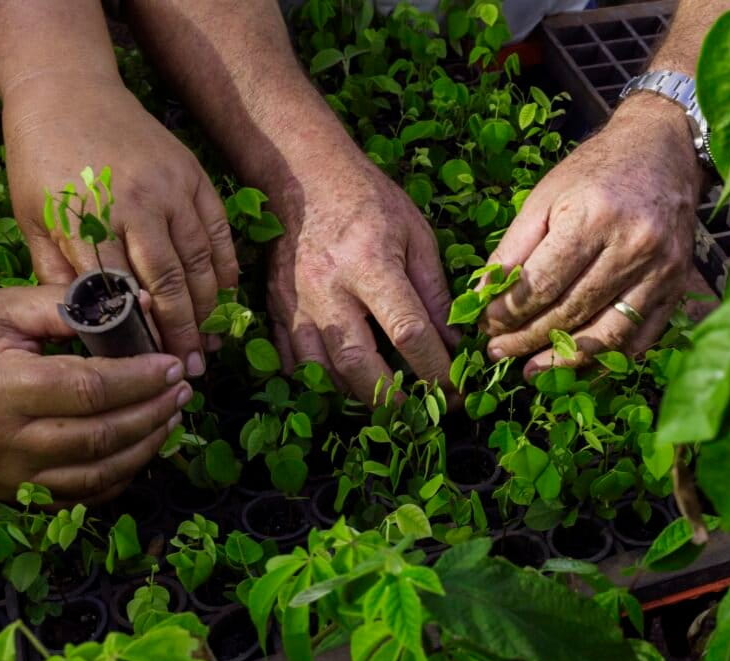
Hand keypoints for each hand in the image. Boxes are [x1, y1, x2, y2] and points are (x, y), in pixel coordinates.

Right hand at [0, 286, 191, 503]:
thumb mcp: (1, 310)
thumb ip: (67, 306)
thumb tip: (135, 302)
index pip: (89, 389)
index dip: (139, 379)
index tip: (172, 366)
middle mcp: (4, 441)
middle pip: (101, 436)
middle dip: (153, 412)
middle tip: (182, 390)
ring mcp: (8, 476)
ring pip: (97, 473)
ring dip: (145, 446)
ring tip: (170, 416)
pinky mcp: (12, 495)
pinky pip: (80, 497)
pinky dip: (118, 476)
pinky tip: (140, 448)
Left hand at [3, 72, 238, 376]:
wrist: (69, 90)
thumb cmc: (43, 159)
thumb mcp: (34, 217)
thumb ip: (58, 271)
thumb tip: (87, 325)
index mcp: (89, 218)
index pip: (120, 291)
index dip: (139, 333)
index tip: (149, 365)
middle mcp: (136, 205)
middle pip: (167, 282)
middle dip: (182, 330)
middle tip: (191, 366)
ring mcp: (172, 189)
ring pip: (199, 261)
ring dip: (208, 306)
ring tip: (209, 340)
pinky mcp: (195, 177)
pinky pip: (219, 232)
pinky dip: (225, 268)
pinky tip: (224, 295)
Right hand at [265, 143, 455, 403]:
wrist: (304, 179)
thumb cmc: (371, 203)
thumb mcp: (417, 237)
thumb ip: (435, 293)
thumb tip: (454, 346)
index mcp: (370, 264)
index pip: (408, 332)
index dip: (435, 370)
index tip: (454, 391)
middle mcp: (328, 289)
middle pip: (358, 364)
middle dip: (393, 398)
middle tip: (421, 412)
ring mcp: (296, 302)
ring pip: (322, 371)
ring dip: (357, 395)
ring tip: (387, 402)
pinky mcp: (275, 309)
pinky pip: (294, 363)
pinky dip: (321, 381)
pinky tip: (346, 383)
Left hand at [481, 93, 704, 376]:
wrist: (662, 149)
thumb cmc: (595, 170)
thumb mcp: (545, 195)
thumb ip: (513, 248)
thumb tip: (482, 299)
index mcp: (592, 217)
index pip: (542, 284)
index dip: (508, 313)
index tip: (485, 327)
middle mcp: (632, 246)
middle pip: (571, 312)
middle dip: (528, 340)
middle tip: (498, 353)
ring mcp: (660, 270)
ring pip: (606, 334)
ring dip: (564, 361)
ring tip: (532, 372)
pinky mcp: (676, 287)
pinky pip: (639, 338)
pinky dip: (606, 360)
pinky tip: (577, 369)